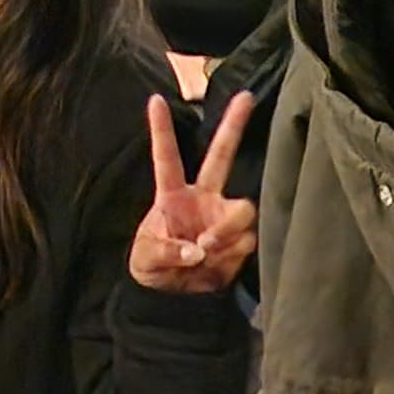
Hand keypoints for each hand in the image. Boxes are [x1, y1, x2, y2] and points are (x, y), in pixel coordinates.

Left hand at [129, 89, 259, 294]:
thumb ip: (168, 251)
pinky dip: (232, 252)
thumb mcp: (146, 260)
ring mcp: (224, 215)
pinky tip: (217, 262)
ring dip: (228, 229)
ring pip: (243, 208)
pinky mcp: (240, 239)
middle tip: (246, 95)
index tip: (155, 99)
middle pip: (222, 156)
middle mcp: (203, 197)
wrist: (175, 298)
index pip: (167, 158)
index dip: (161, 130)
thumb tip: (199, 249)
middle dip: (235, 125)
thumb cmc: (153, 268)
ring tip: (208, 248)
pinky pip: (247, 240)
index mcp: (172, 196)